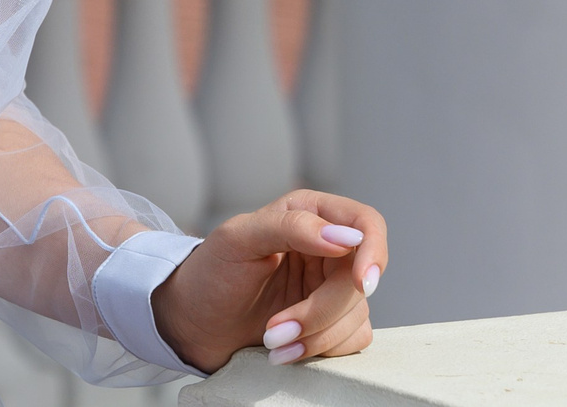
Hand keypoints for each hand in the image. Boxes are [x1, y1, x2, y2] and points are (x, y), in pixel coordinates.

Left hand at [148, 190, 387, 372]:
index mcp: (308, 214)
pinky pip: (353, 339)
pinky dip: (322, 350)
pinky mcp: (332, 322)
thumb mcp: (237, 240)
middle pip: (361, 279)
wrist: (192, 322)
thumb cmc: (209, 274)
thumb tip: (346, 238)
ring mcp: (331, 287)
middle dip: (320, 311)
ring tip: (272, 342)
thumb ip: (290, 227)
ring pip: (358, 314)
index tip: (362, 284)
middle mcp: (327, 248)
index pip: (366, 223)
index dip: (373, 252)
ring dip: (316, 336)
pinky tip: (286, 352)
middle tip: (276, 329)